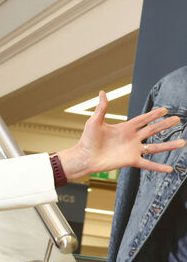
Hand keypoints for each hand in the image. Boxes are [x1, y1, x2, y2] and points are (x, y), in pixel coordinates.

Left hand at [56, 91, 184, 179]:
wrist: (84, 158)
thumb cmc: (87, 140)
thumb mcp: (94, 122)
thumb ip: (101, 108)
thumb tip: (102, 92)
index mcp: (125, 128)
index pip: (143, 119)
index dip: (153, 114)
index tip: (165, 109)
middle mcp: (131, 138)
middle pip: (152, 130)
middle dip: (165, 125)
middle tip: (178, 119)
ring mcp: (133, 150)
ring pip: (155, 146)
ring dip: (169, 145)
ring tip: (183, 142)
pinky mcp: (131, 161)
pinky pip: (148, 163)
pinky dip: (158, 166)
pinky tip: (169, 168)